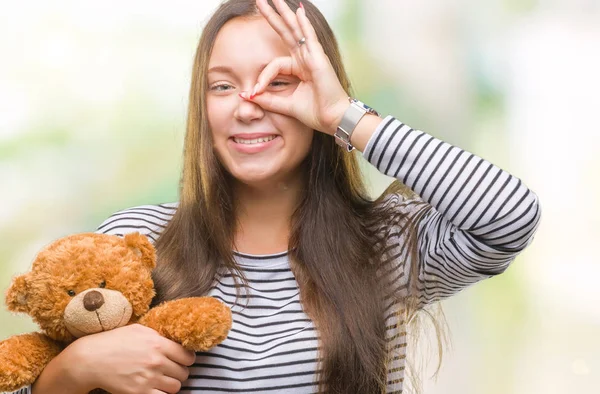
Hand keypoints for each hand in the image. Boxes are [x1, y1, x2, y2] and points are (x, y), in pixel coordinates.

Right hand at [68, 324, 195, 393]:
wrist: (91, 360)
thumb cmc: (114, 341)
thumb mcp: (138, 330)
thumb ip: (158, 336)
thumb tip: (174, 341)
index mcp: (158, 344)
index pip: (187, 356)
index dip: (187, 359)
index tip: (183, 360)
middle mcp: (156, 361)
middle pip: (184, 372)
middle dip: (180, 372)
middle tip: (171, 370)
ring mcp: (149, 378)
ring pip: (176, 387)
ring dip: (171, 384)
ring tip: (162, 380)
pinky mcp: (140, 393)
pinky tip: (156, 388)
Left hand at [246, 0, 349, 134]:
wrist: (333, 119)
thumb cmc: (316, 112)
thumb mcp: (285, 105)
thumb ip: (267, 99)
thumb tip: (246, 95)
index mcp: (299, 68)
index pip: (274, 64)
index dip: (262, 77)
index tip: (254, 92)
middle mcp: (306, 59)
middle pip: (286, 33)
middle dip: (273, 16)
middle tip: (260, 0)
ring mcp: (313, 57)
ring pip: (296, 31)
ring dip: (285, 14)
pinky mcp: (319, 60)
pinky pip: (309, 38)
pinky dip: (304, 25)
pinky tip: (297, 11)